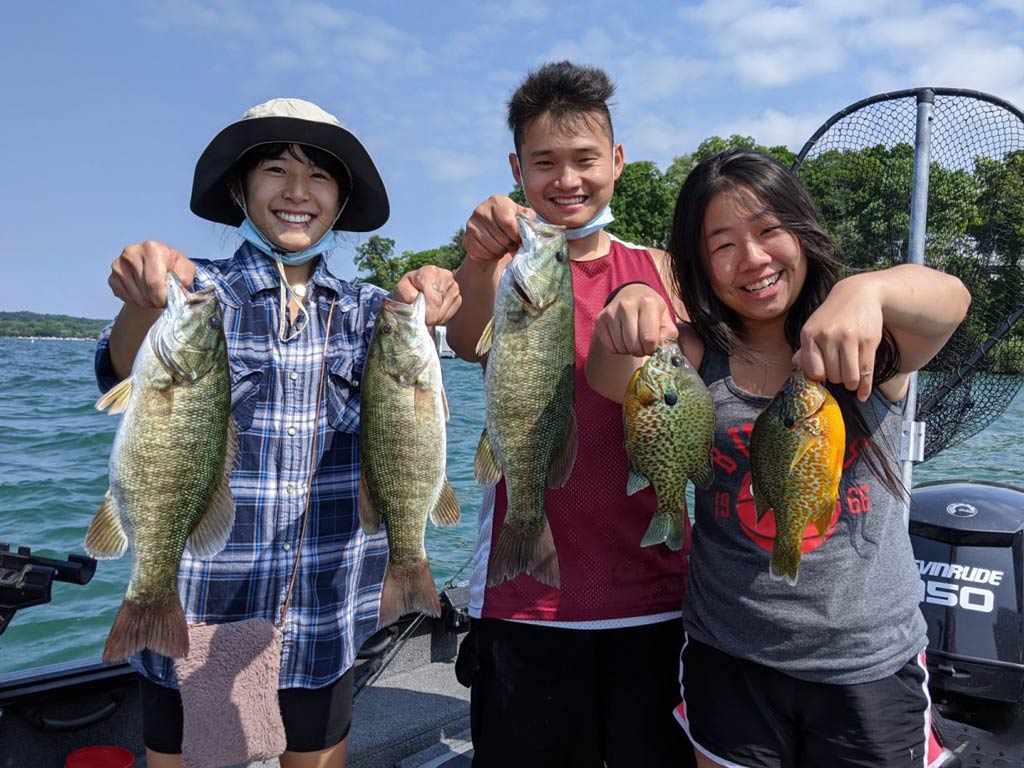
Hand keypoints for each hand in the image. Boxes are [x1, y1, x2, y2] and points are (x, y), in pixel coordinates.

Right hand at [109, 240, 195, 308]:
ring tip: (154, 295)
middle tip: (163, 298)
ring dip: (148, 302)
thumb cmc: (173, 268)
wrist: (158, 267)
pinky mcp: (112, 277)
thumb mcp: (186, 269)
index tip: (168, 300)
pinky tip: (143, 294)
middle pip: (145, 290)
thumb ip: (184, 280)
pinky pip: (126, 298)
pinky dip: (137, 302)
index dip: (162, 297)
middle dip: (156, 300)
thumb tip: (179, 294)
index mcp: (151, 248)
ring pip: (135, 297)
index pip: (154, 282)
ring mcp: (118, 264)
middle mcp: (131, 252)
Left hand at [392, 266, 461, 326]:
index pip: (434, 298)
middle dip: (431, 316)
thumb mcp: (401, 290)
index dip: (428, 311)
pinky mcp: (458, 297)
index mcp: (430, 271)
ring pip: (446, 309)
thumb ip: (406, 294)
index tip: (421, 318)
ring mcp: (454, 287)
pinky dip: (442, 317)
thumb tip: (414, 299)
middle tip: (423, 319)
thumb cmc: (408, 290)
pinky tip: (434, 314)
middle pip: (440, 304)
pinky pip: (452, 312)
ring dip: (436, 317)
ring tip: (427, 315)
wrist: (416, 292)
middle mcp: (446, 276)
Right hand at [462, 195, 533, 262]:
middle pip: (501, 236)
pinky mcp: (466, 238)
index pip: (508, 223)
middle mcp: (481, 210)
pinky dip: (491, 255)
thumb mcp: (521, 216)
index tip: (519, 238)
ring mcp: (471, 224)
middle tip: (513, 244)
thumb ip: (527, 217)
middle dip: (510, 244)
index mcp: (497, 201)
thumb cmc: (510, 223)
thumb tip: (529, 220)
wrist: (490, 233)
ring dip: (502, 250)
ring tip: (505, 246)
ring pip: (492, 246)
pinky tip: (494, 250)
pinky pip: (483, 252)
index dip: (516, 235)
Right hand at [593, 284, 676, 356]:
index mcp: (647, 303)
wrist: (631, 295)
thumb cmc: (651, 310)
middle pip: (634, 345)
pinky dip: (618, 349)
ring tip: (633, 341)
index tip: (653, 345)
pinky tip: (623, 340)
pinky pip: (610, 347)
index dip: (652, 348)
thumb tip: (661, 349)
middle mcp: (627, 305)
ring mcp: (611, 312)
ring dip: (629, 350)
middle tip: (643, 345)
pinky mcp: (600, 320)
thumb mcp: (665, 318)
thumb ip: (668, 334)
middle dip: (641, 351)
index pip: (649, 339)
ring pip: (621, 347)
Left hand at [794, 275, 883, 401]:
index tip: (825, 374)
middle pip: (832, 376)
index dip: (820, 377)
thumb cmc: (833, 315)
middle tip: (840, 372)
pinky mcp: (868, 340)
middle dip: (837, 380)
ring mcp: (848, 338)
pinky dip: (865, 387)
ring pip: (849, 377)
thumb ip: (806, 347)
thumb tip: (795, 363)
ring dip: (851, 384)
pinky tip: (862, 394)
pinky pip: (866, 372)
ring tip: (851, 380)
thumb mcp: (814, 326)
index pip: (813, 371)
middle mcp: (827, 336)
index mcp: (809, 335)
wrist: (858, 293)